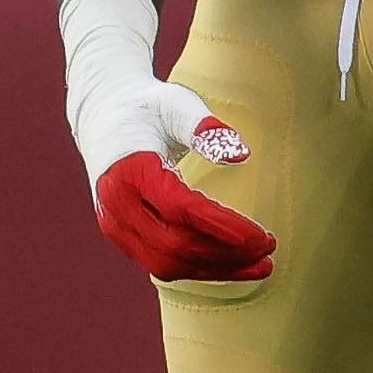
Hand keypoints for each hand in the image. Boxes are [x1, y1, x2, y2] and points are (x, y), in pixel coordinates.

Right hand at [59, 0, 270, 278]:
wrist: (103, 114)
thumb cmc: (147, 106)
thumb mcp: (177, 104)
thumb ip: (206, 127)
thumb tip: (242, 154)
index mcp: (130, 170)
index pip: (181, 209)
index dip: (223, 227)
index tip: (263, 237)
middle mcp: (116, 204)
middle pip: (175, 244)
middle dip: (226, 253)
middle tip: (269, 249)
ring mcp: (115, 224)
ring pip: (167, 263)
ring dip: (216, 268)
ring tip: (260, 265)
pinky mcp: (122, 236)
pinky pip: (161, 262)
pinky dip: (199, 268)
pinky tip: (232, 264)